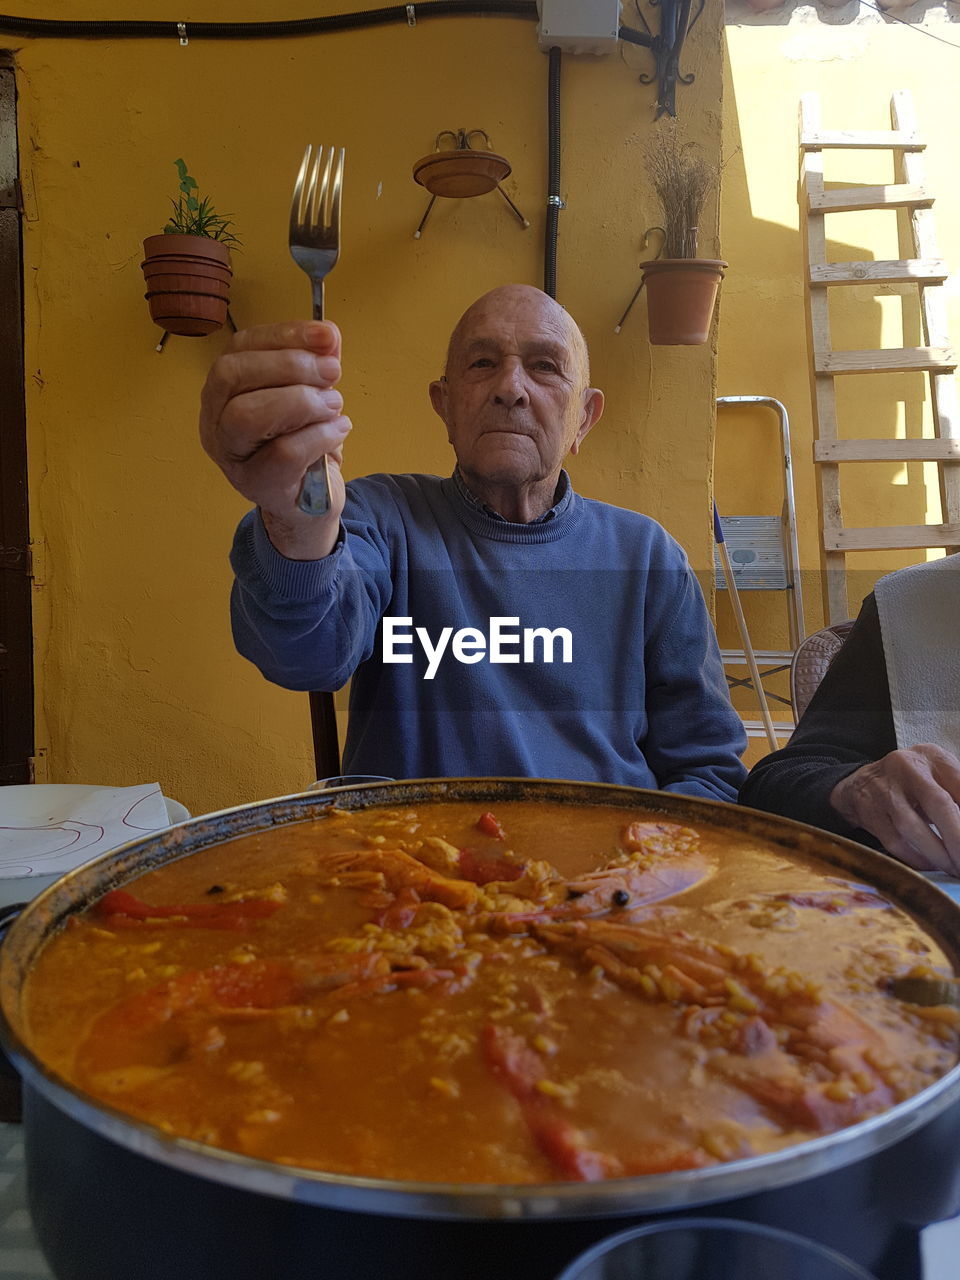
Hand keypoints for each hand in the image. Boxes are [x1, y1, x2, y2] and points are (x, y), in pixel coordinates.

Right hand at [199, 320, 351, 558]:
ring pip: (247, 414)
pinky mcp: (257, 485)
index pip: (239, 348)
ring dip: (300, 401)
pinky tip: (339, 430)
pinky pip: (282, 453)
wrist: (308, 505)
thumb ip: (315, 366)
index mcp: (224, 390)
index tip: (326, 336)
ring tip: (334, 404)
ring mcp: (231, 456)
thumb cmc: (303, 446)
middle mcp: (215, 420)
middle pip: (232, 375)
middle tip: (332, 372)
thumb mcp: (311, 398)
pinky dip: (319, 435)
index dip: (284, 335)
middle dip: (289, 365)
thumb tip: (328, 335)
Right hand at [830, 744, 959, 873]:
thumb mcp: (938, 775)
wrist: (860, 783)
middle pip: (938, 804)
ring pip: (912, 827)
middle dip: (957, 838)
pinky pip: (894, 841)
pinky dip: (915, 858)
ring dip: (937, 854)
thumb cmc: (911, 782)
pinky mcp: (869, 811)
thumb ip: (957, 793)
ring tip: (953, 868)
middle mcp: (906, 767)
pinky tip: (931, 865)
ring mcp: (884, 789)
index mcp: (932, 757)